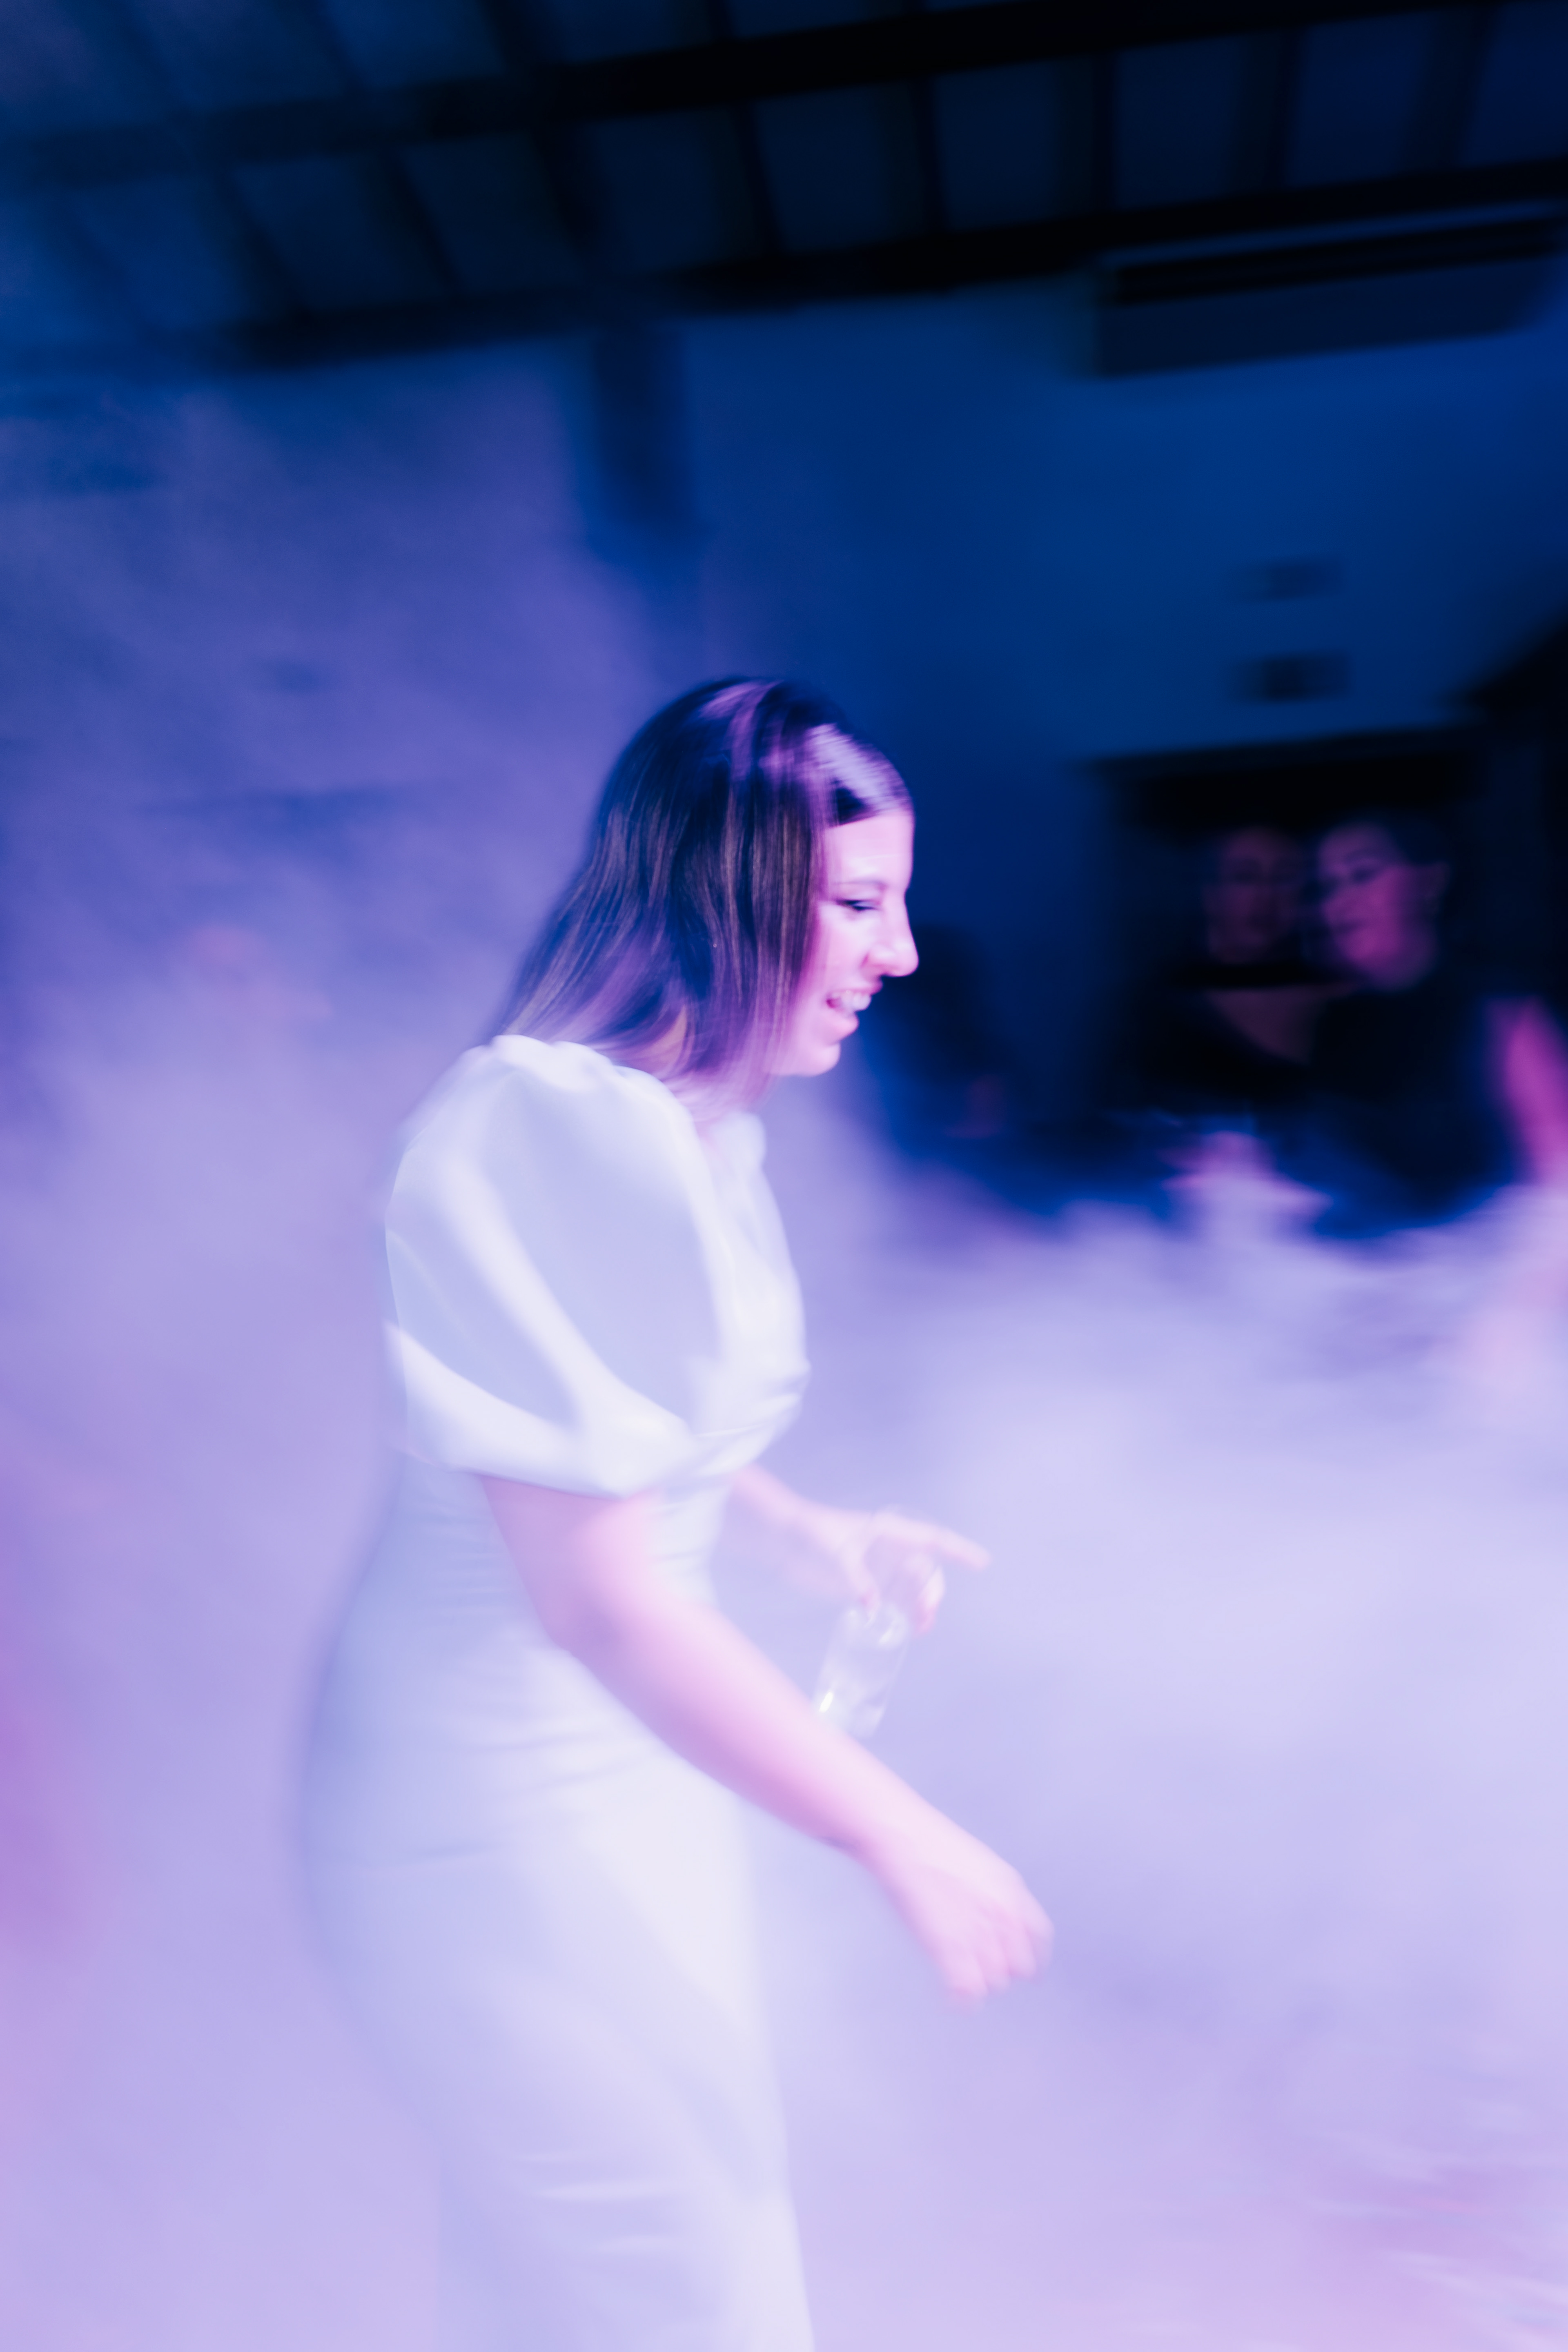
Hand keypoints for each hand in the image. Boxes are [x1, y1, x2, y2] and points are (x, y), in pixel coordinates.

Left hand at [785, 1503, 988, 1632]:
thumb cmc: (813, 1535)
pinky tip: (907, 1631)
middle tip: (926, 1614)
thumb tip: (874, 1608)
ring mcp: (879, 1570)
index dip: (959, 1551)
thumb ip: (857, 1579)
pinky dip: (904, 1616)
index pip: (932, 1540)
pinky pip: (895, 1604)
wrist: (785, 1540)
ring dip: (922, 1608)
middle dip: (932, 1592)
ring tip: (921, 1628)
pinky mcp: (866, 1587)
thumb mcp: (836, 1553)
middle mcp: (891, 1551)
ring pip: (913, 1591)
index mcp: (890, 1532)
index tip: (983, 1563)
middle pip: (924, 1573)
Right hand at [863, 1803, 1051, 2005]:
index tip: (1026, 1971)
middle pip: (1018, 1966)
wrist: (901, 1837)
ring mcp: (977, 1931)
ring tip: (960, 1978)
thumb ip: (993, 1894)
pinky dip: (960, 2000)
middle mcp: (1002, 1913)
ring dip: (978, 1983)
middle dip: (1001, 1970)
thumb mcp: (978, 1864)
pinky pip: (967, 1991)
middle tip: (979, 1970)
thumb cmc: (928, 1845)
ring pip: (994, 1982)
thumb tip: (992, 1920)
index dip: (1033, 1958)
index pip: (1038, 1937)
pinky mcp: (950, 1946)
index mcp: (1010, 1889)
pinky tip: (950, 1996)